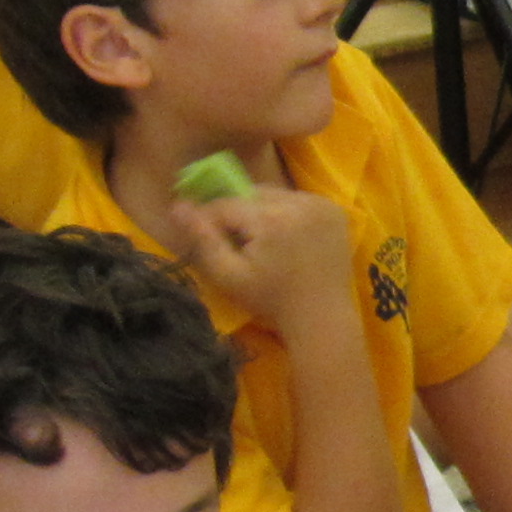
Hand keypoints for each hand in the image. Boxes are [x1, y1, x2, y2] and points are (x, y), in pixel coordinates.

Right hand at [169, 179, 354, 336]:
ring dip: (260, 210)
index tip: (204, 235)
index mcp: (273, 219)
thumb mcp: (228, 275)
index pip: (226, 205)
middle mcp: (300, 203)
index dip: (209, 218)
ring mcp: (321, 204)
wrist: (321, 317)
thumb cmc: (271, 301)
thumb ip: (203, 238)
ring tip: (261, 240)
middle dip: (237, 213)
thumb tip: (177, 206)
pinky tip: (285, 236)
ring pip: (273, 194)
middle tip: (237, 241)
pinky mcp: (334, 210)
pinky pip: (296, 199)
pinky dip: (285, 211)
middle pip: (250, 194)